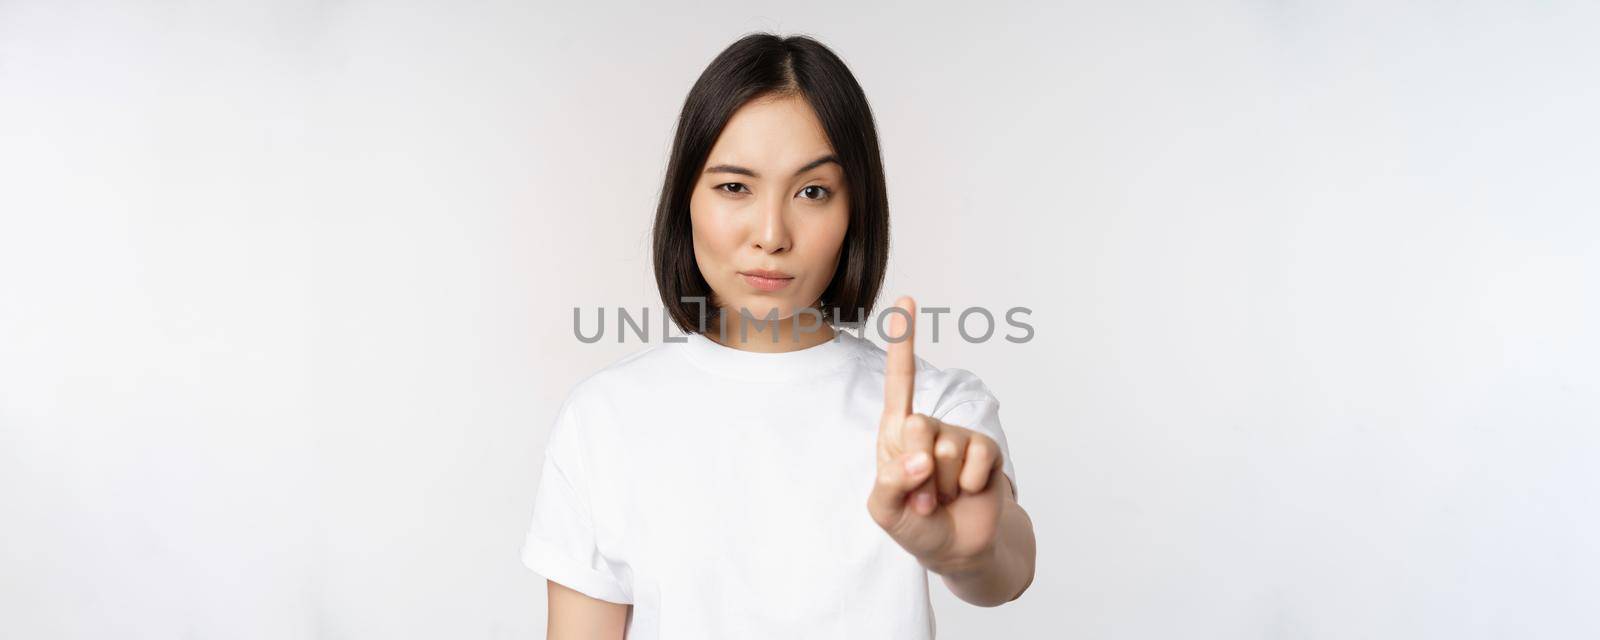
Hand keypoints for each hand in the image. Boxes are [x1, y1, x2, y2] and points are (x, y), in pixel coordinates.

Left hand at [866, 296, 1007, 574]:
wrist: (958, 548)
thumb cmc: (915, 524)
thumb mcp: (885, 510)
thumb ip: (890, 483)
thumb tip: (921, 460)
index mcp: (896, 432)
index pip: (900, 382)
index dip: (904, 341)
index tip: (908, 301)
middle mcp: (927, 427)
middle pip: (919, 425)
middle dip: (917, 469)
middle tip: (922, 494)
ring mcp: (958, 437)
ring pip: (947, 449)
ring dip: (943, 485)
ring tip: (942, 498)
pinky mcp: (985, 452)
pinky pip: (977, 459)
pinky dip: (969, 486)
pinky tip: (967, 494)